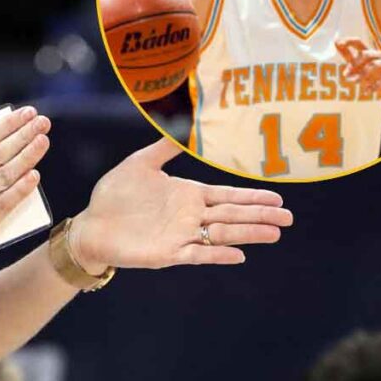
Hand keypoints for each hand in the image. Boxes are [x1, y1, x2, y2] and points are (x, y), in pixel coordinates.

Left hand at [70, 139, 291, 269]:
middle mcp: (189, 215)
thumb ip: (163, 148)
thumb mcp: (139, 164)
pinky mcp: (168, 254)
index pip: (226, 195)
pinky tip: (239, 255)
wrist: (92, 225)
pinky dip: (218, 255)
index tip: (278, 197)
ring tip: (275, 234)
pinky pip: (198, 254)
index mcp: (187, 194)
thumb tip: (182, 124)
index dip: (251, 197)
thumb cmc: (114, 195)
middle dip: (260, 215)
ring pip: (222, 234)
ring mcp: (181, 235)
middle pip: (232, 215)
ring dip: (248, 234)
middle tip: (288, 218)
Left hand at [336, 37, 380, 99]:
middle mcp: (379, 55)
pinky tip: (366, 92)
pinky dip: (373, 86)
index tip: (338, 43)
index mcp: (369, 52)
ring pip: (373, 65)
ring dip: (362, 75)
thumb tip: (336, 42)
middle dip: (354, 63)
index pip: (358, 42)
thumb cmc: (372, 75)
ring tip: (354, 82)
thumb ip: (348, 55)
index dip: (348, 41)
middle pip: (366, 54)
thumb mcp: (358, 66)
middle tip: (345, 74)